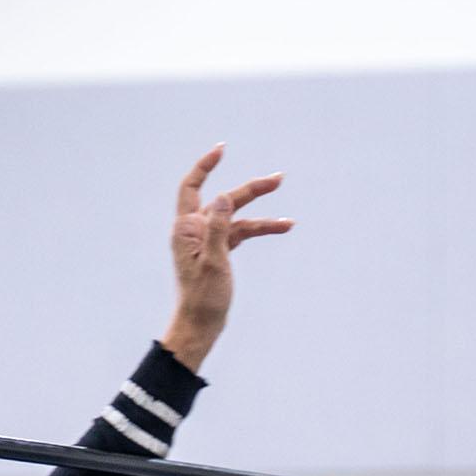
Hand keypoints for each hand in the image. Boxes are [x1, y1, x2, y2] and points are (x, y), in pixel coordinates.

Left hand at [160, 144, 292, 370]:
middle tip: (278, 179)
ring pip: (238, 218)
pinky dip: (260, 230)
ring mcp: (208, 240)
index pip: (192, 187)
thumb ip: (218, 228)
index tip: (222, 150)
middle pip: (224, 200)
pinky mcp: (220, 251)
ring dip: (262, 215)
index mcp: (187, 229)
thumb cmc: (202, 298)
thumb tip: (225, 196)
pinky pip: (242, 234)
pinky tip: (282, 227)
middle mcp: (195, 230)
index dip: (205, 166)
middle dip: (251, 190)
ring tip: (288, 219)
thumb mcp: (213, 262)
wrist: (200, 326)